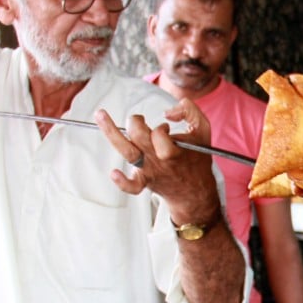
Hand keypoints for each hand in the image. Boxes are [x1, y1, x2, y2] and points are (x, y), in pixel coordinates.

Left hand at [97, 107, 222, 224]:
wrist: (194, 191)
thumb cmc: (196, 157)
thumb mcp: (202, 129)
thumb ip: (189, 110)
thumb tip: (167, 112)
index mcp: (174, 149)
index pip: (159, 134)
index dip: (160, 128)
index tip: (166, 128)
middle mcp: (158, 159)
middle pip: (138, 136)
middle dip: (136, 123)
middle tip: (141, 122)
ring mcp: (149, 170)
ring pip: (127, 151)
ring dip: (111, 132)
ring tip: (100, 115)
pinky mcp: (143, 181)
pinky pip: (131, 186)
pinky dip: (122, 182)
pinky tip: (113, 173)